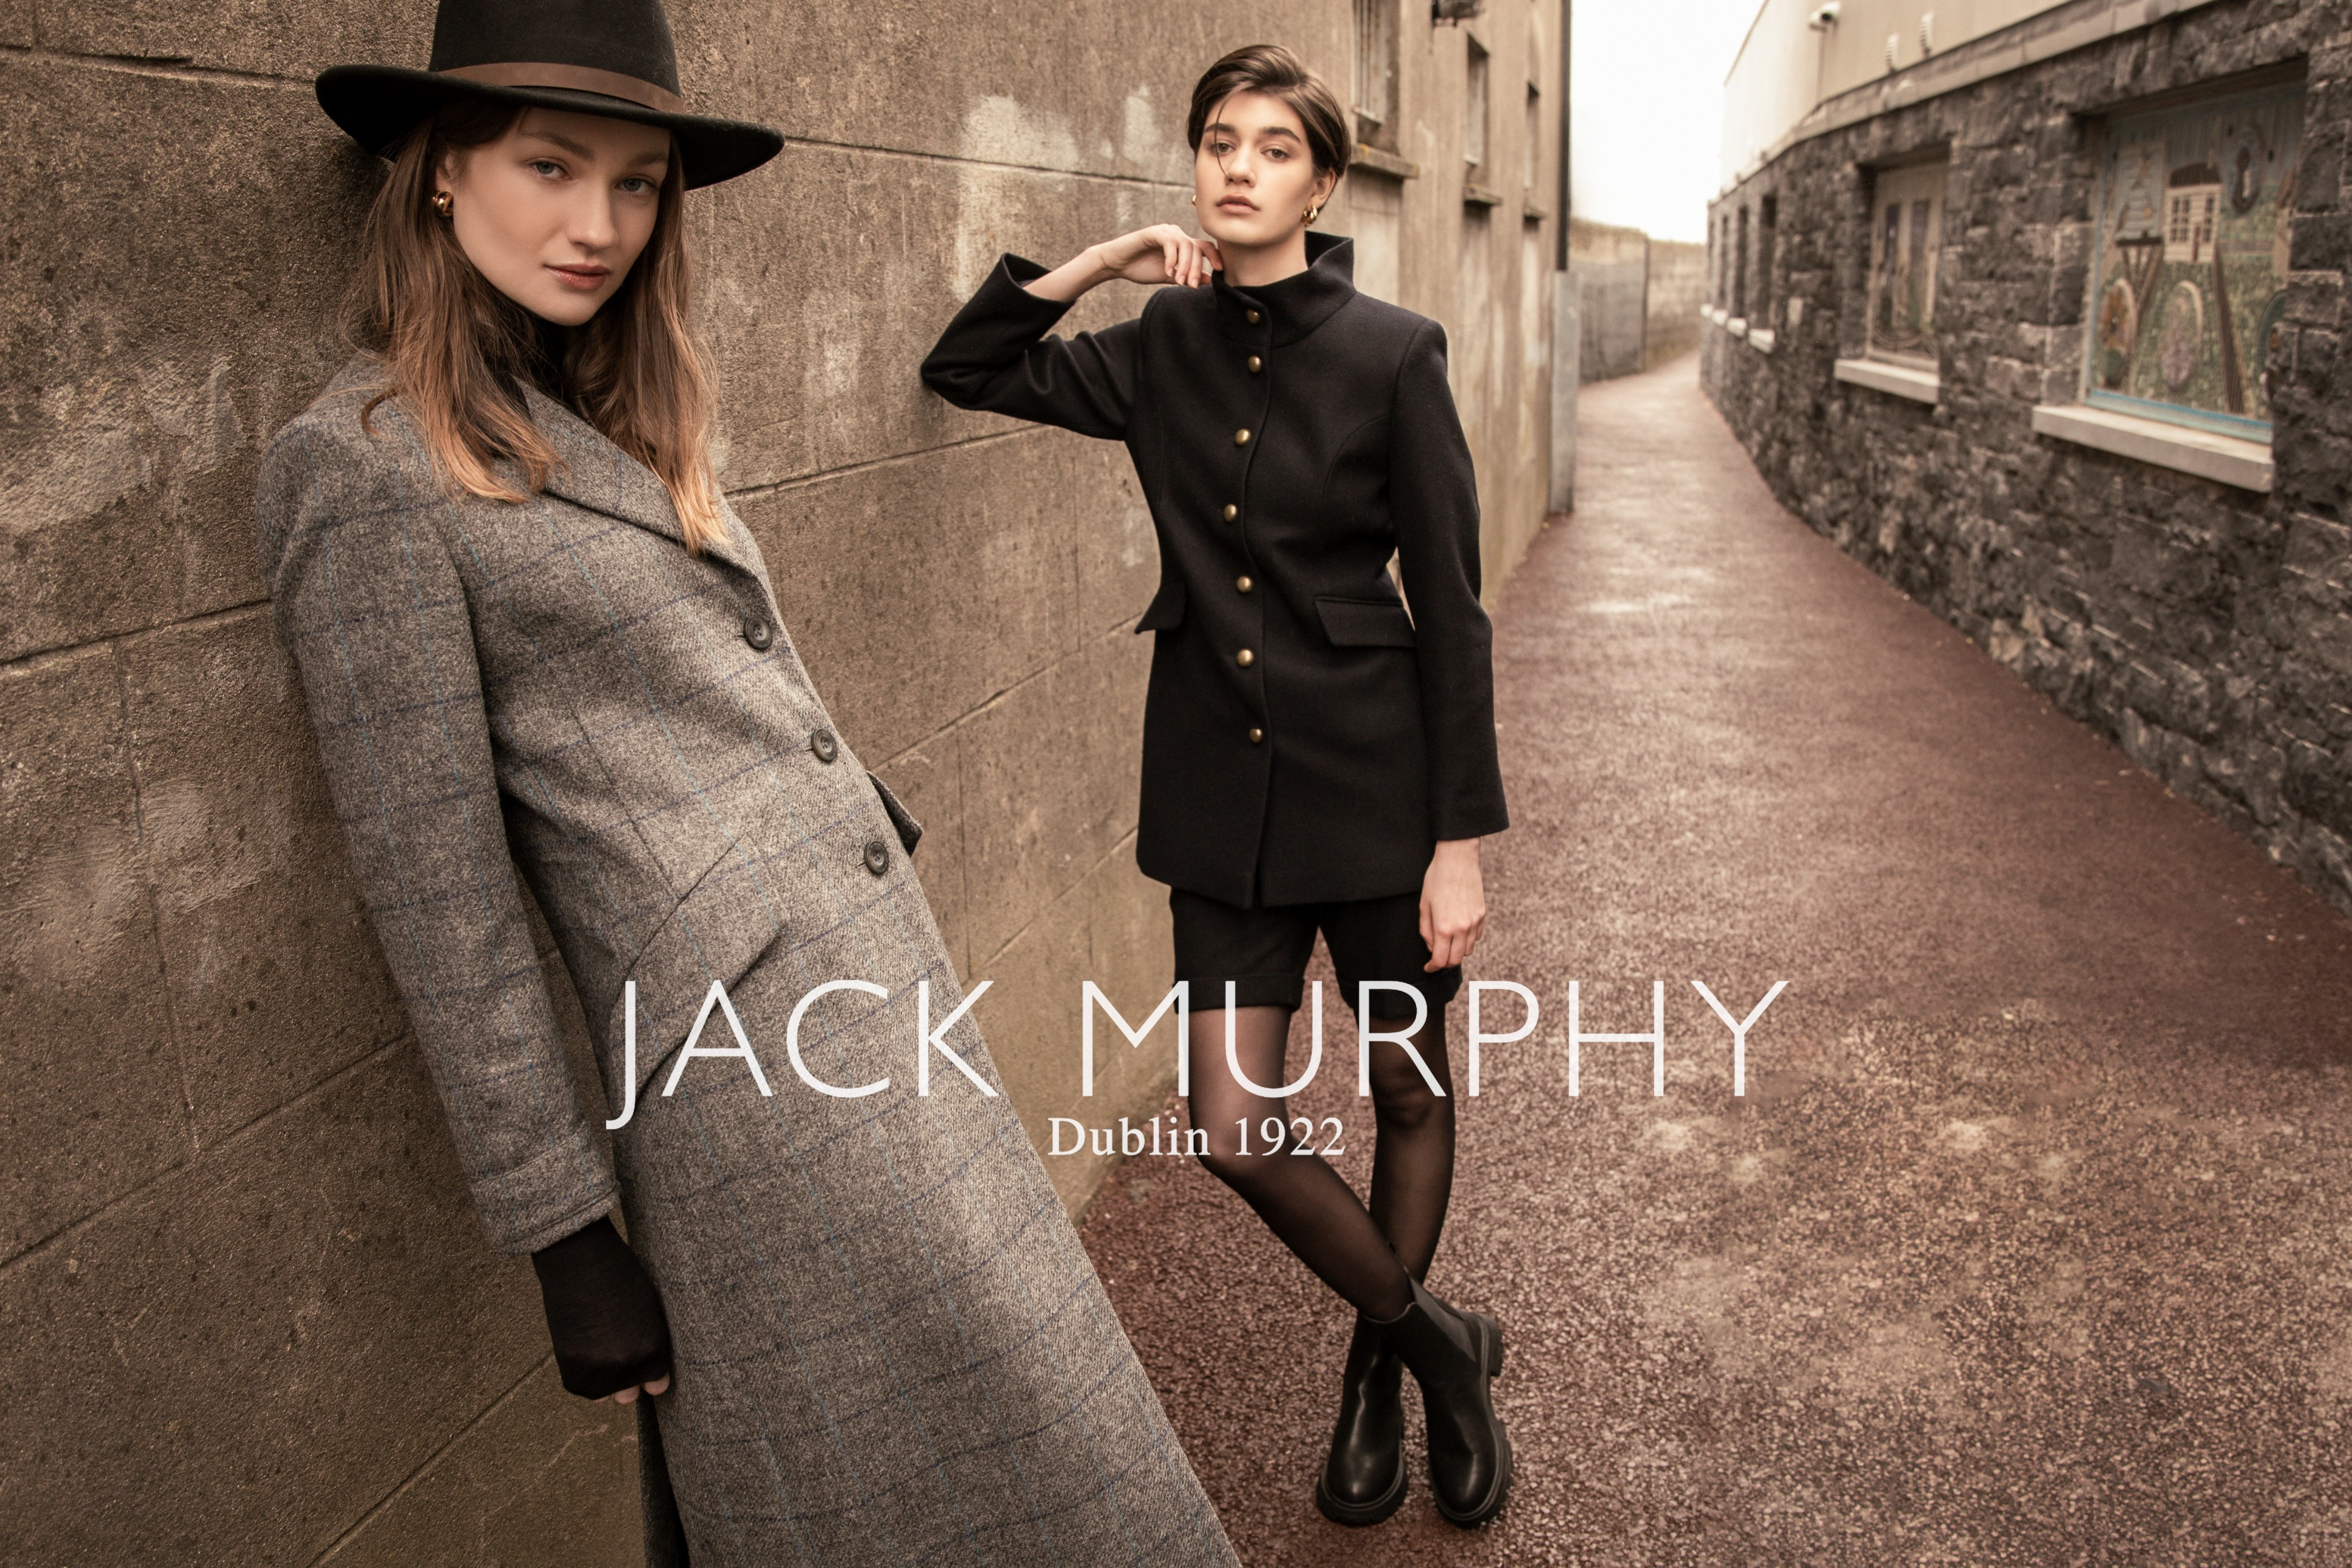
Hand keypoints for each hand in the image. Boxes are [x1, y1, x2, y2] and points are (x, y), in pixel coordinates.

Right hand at [531, 1216, 673, 1403]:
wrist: (581, 1262)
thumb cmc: (619, 1276)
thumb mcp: (650, 1311)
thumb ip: (651, 1344)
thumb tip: (648, 1374)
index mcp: (654, 1351)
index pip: (657, 1384)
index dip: (649, 1375)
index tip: (642, 1366)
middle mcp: (628, 1368)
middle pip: (629, 1394)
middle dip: (626, 1378)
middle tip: (616, 1351)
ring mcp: (598, 1373)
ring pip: (603, 1394)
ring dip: (602, 1378)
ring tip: (598, 1345)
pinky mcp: (571, 1371)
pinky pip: (580, 1386)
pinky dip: (581, 1372)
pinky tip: (583, 1344)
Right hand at [1091, 224, 1221, 288]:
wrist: (1118, 264)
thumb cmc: (1142, 269)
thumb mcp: (1170, 276)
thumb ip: (1188, 276)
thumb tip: (1209, 280)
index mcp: (1182, 244)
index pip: (1205, 247)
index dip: (1215, 257)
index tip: (1219, 271)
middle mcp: (1176, 235)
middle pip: (1196, 248)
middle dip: (1196, 268)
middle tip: (1190, 285)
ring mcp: (1165, 232)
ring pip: (1185, 244)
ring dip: (1184, 265)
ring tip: (1178, 280)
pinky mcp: (1153, 232)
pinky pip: (1170, 243)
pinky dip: (1171, 258)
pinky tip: (1167, 271)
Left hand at [1419, 838, 1486, 971]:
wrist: (1458, 859)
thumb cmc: (1437, 878)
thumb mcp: (1424, 905)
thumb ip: (1426, 930)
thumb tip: (1431, 947)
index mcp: (1444, 926)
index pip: (1440, 959)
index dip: (1432, 967)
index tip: (1428, 967)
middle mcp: (1462, 928)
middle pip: (1456, 959)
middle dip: (1444, 963)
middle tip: (1436, 958)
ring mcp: (1474, 922)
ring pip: (1468, 950)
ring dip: (1457, 951)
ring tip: (1447, 942)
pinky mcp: (1482, 915)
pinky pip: (1476, 937)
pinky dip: (1467, 940)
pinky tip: (1459, 931)